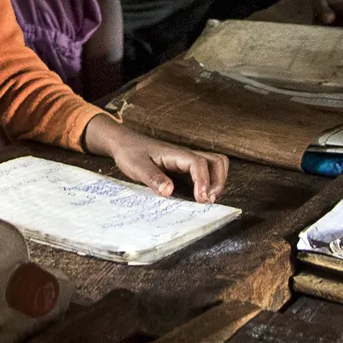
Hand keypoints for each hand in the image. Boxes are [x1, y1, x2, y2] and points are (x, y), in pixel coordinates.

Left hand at [82, 117, 228, 202]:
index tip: (201, 199)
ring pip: (215, 164)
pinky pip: (206, 170)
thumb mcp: (136, 166)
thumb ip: (152, 178)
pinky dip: (211, 181)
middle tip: (208, 200)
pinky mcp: (185, 166)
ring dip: (218, 180)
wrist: (123, 142)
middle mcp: (185, 155)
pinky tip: (201, 196)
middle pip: (217, 161)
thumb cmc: (129, 153)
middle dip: (219, 181)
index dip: (203, 181)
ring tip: (208, 198)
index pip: (199, 163)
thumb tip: (169, 192)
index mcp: (175, 153)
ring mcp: (187, 160)